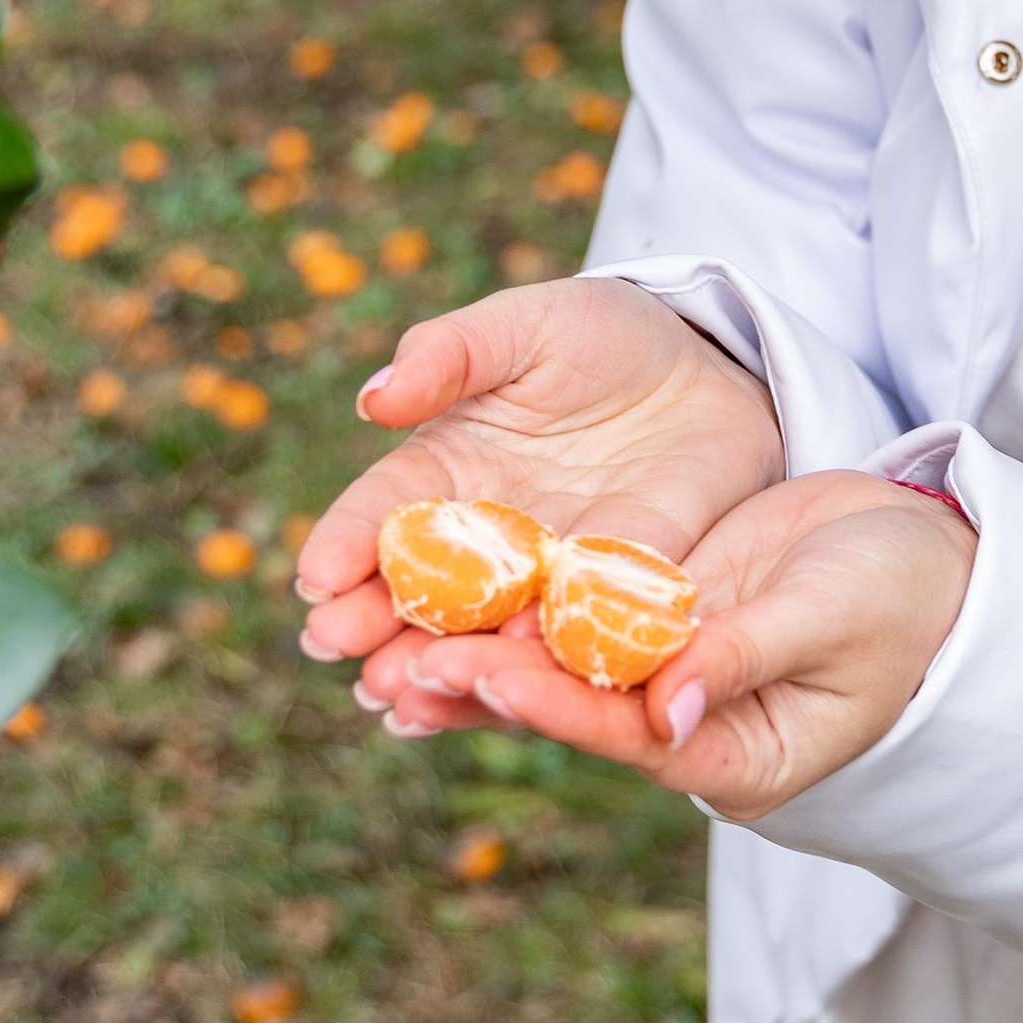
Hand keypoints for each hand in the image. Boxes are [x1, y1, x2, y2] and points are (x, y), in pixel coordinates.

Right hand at [294, 278, 784, 710]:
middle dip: (381, 626)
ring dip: (450, 663)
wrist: (706, 364)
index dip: (347, 546)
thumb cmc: (597, 335)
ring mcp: (555, 571)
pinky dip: (557, 656)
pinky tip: (526, 676)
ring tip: (406, 697)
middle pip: (424, 589)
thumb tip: (374, 399)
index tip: (316, 582)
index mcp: (445, 468)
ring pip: (492, 629)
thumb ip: (453, 354)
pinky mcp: (627, 589)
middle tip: (346, 661)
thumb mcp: (523, 326)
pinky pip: (588, 627)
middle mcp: (489, 536)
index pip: (384, 513)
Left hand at [374, 470, 976, 814]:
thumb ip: (749, 655)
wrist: (931, 566)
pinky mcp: (661, 625)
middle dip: (490, 684)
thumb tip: (665, 709)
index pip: (628, 733)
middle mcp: (690, 728)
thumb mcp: (831, 618)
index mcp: (738, 753)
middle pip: (576, 709)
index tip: (483, 671)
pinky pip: (576, 622)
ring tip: (394, 636)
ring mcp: (671, 678)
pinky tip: (448, 596)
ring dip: (483, 651)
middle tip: (401, 662)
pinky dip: (518, 610)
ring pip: (563, 669)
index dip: (554, 703)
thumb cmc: (905, 598)